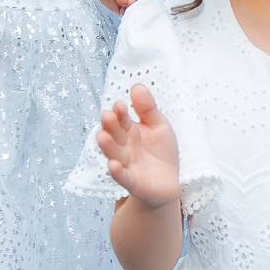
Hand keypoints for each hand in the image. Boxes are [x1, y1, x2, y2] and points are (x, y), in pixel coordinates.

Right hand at [95, 84, 181, 208]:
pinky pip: (123, 177)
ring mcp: (126, 165)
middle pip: (115, 135)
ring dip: (108, 146)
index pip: (122, 120)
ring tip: (102, 136)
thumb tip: (137, 86)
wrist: (167, 183)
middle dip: (110, 126)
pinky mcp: (132, 183)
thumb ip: (147, 108)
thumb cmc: (160, 152)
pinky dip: (117, 172)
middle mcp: (124, 147)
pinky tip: (113, 165)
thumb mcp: (158, 125)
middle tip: (106, 115)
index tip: (119, 105)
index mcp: (129, 131)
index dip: (120, 113)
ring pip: (114, 154)